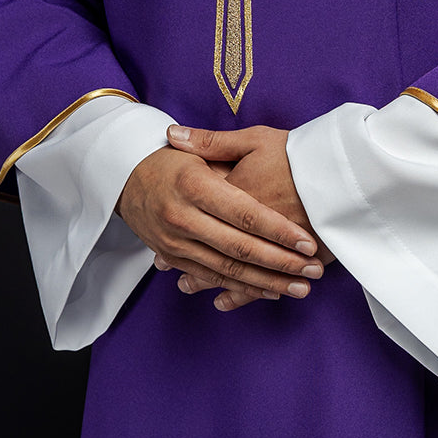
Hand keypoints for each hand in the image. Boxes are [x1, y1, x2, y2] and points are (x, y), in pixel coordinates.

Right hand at [116, 144, 323, 304]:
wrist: (123, 180)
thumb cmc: (171, 158)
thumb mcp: (198, 147)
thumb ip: (217, 145)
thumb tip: (246, 146)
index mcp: (193, 184)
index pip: (244, 213)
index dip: (278, 230)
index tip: (307, 241)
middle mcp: (181, 217)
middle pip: (239, 247)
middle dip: (281, 263)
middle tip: (313, 270)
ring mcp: (174, 242)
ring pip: (228, 269)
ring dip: (268, 282)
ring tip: (301, 287)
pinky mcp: (173, 257)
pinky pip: (212, 277)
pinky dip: (242, 288)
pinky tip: (270, 291)